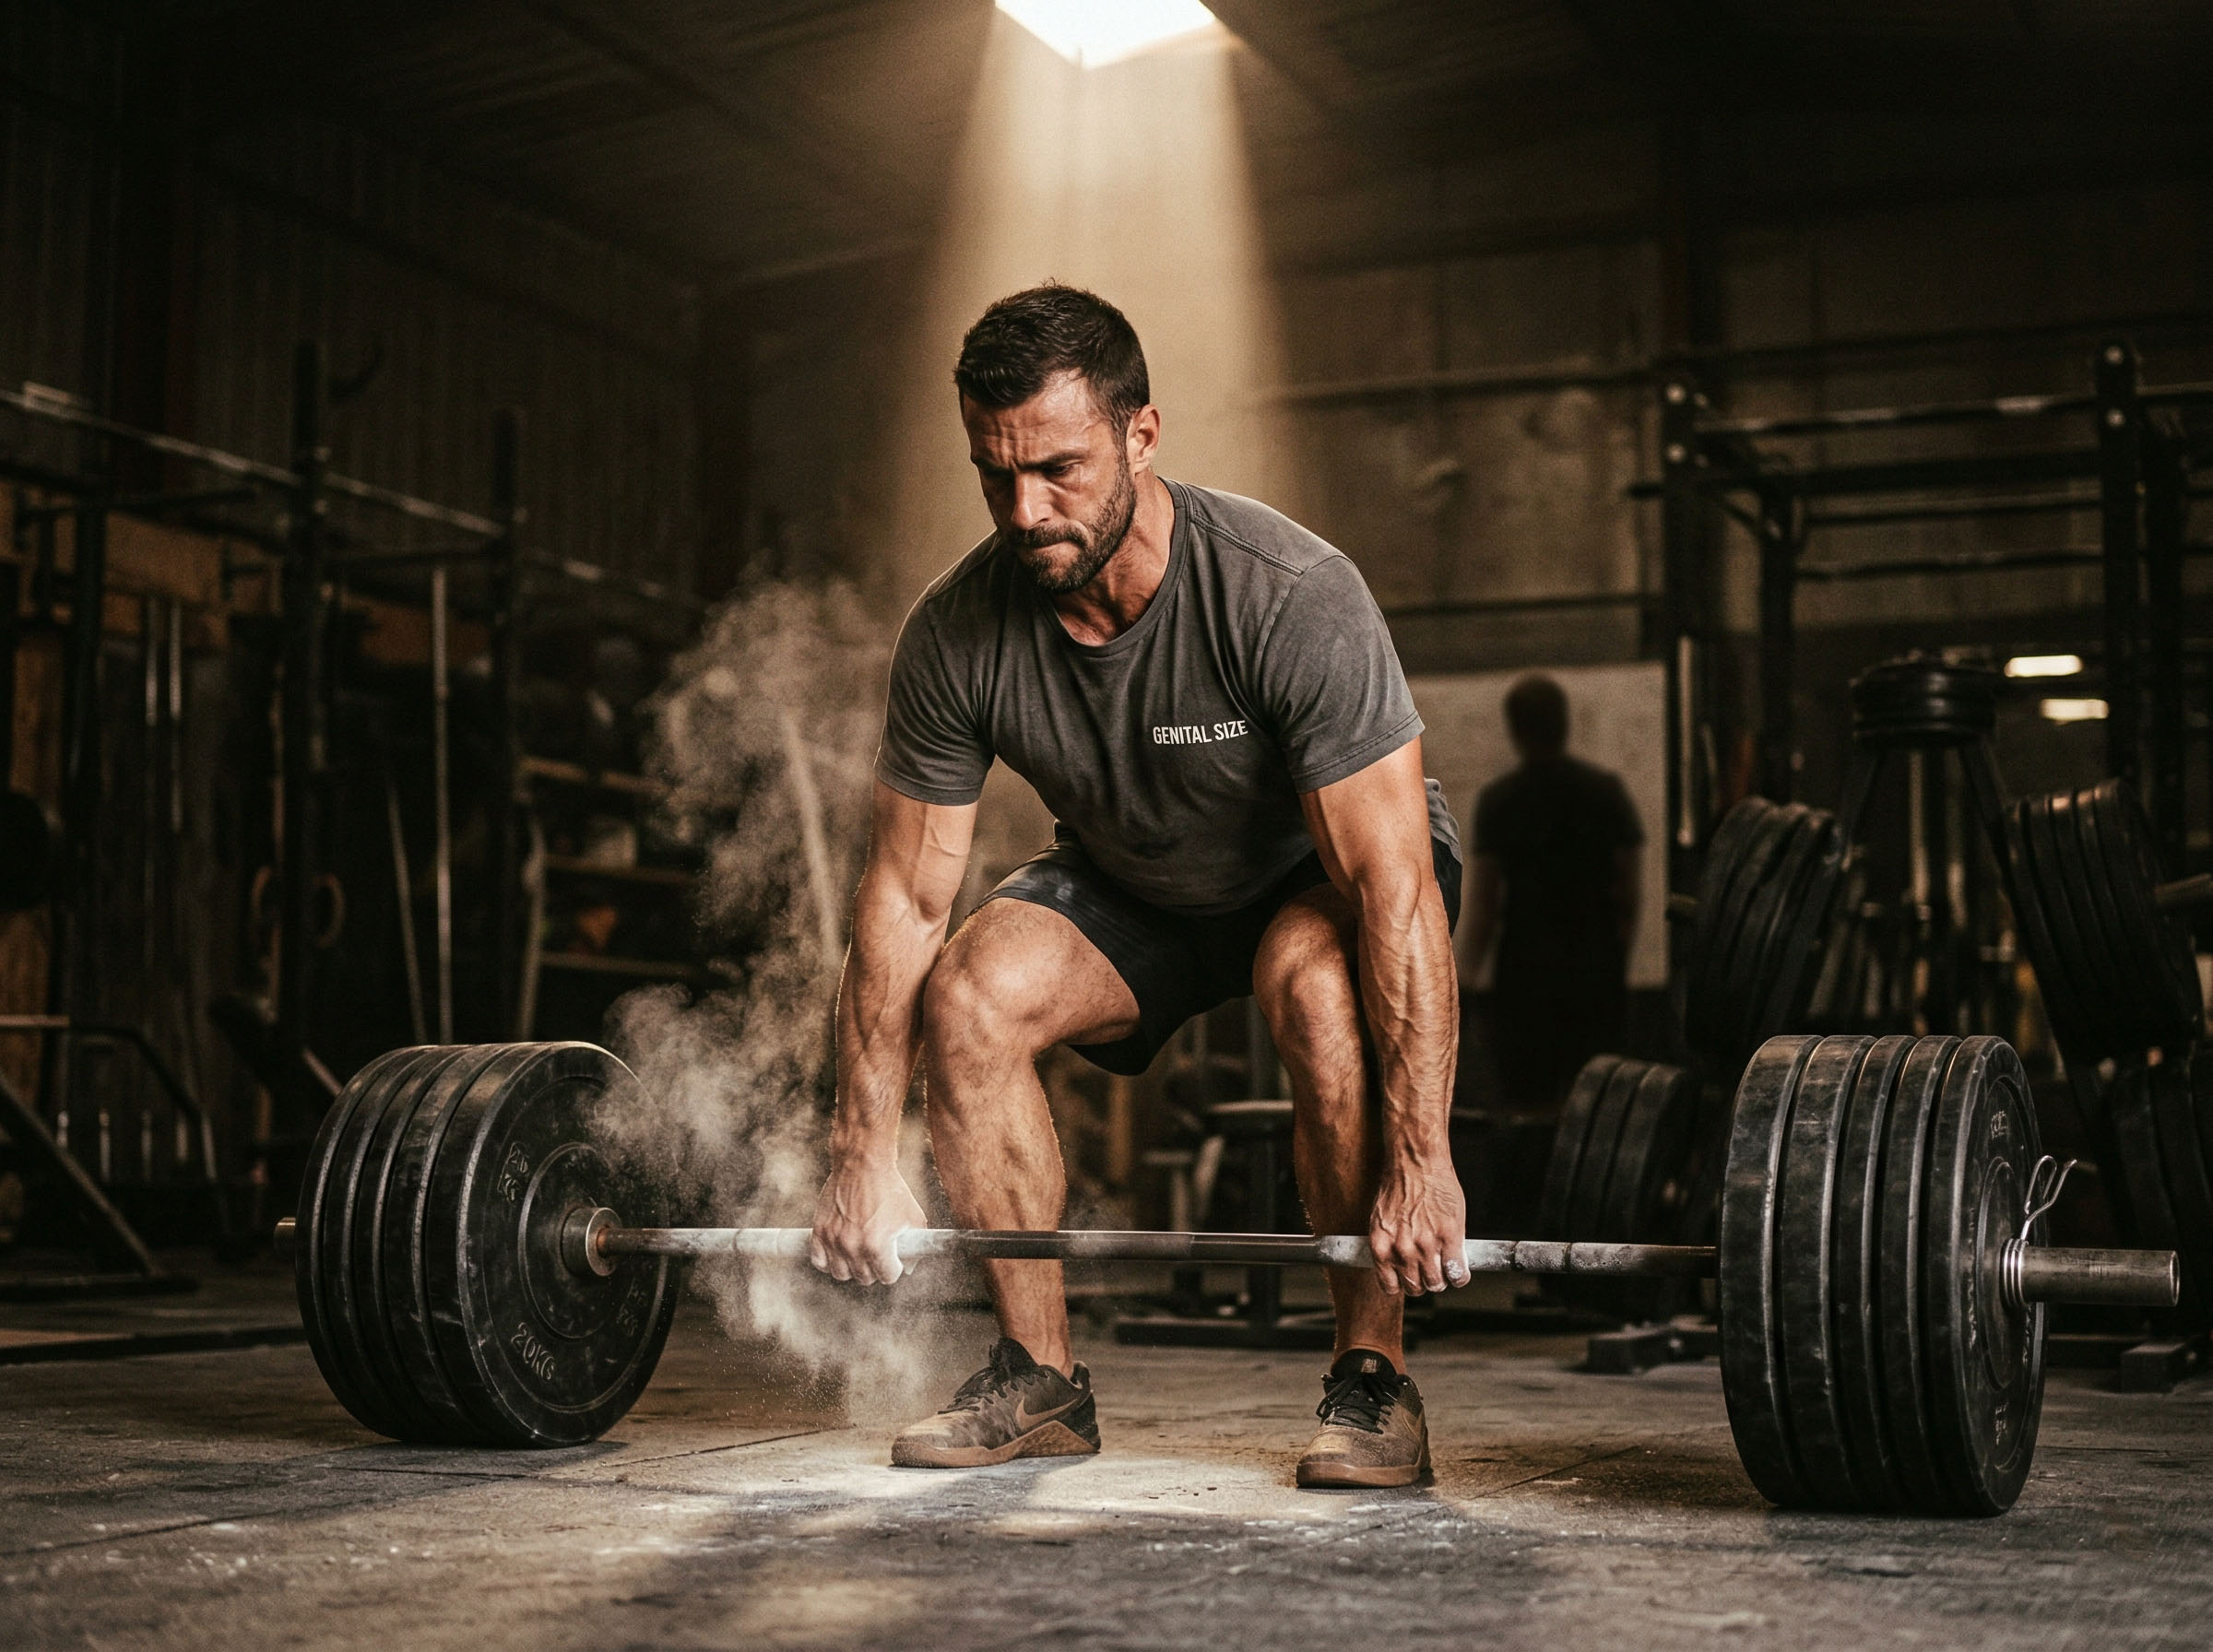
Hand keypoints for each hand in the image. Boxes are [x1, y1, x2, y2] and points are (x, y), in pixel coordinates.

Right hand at [807, 1157, 927, 1285]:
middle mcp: (853, 1246)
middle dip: (874, 1268)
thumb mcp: (912, 1217)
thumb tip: (910, 1265)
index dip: (894, 1268)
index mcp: (877, 1245)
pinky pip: (819, 1261)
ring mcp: (834, 1239)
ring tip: (859, 1254)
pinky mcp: (819, 1230)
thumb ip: (915, 1245)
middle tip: (878, 1254)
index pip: (887, 1276)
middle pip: (864, 1278)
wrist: (863, 1163)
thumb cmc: (890, 1188)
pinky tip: (839, 1252)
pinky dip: (828, 1261)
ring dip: (852, 1268)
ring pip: (841, 1273)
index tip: (894, 1259)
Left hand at [1368, 1161, 1468, 1296]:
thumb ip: (1390, 1244)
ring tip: (1445, 1267)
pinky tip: (1460, 1268)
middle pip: (1416, 1288)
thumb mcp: (1382, 1219)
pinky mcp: (1449, 1238)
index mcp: (1381, 1247)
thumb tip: (1397, 1261)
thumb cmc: (1398, 1185)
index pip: (1391, 1286)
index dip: (1403, 1284)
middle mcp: (1402, 1251)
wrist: (1416, 1163)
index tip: (1409, 1279)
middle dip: (1424, 1282)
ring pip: (1438, 1283)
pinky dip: (1460, 1275)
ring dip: (1443, 1278)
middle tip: (1430, 1270)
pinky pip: (1458, 1272)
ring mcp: (1427, 1246)